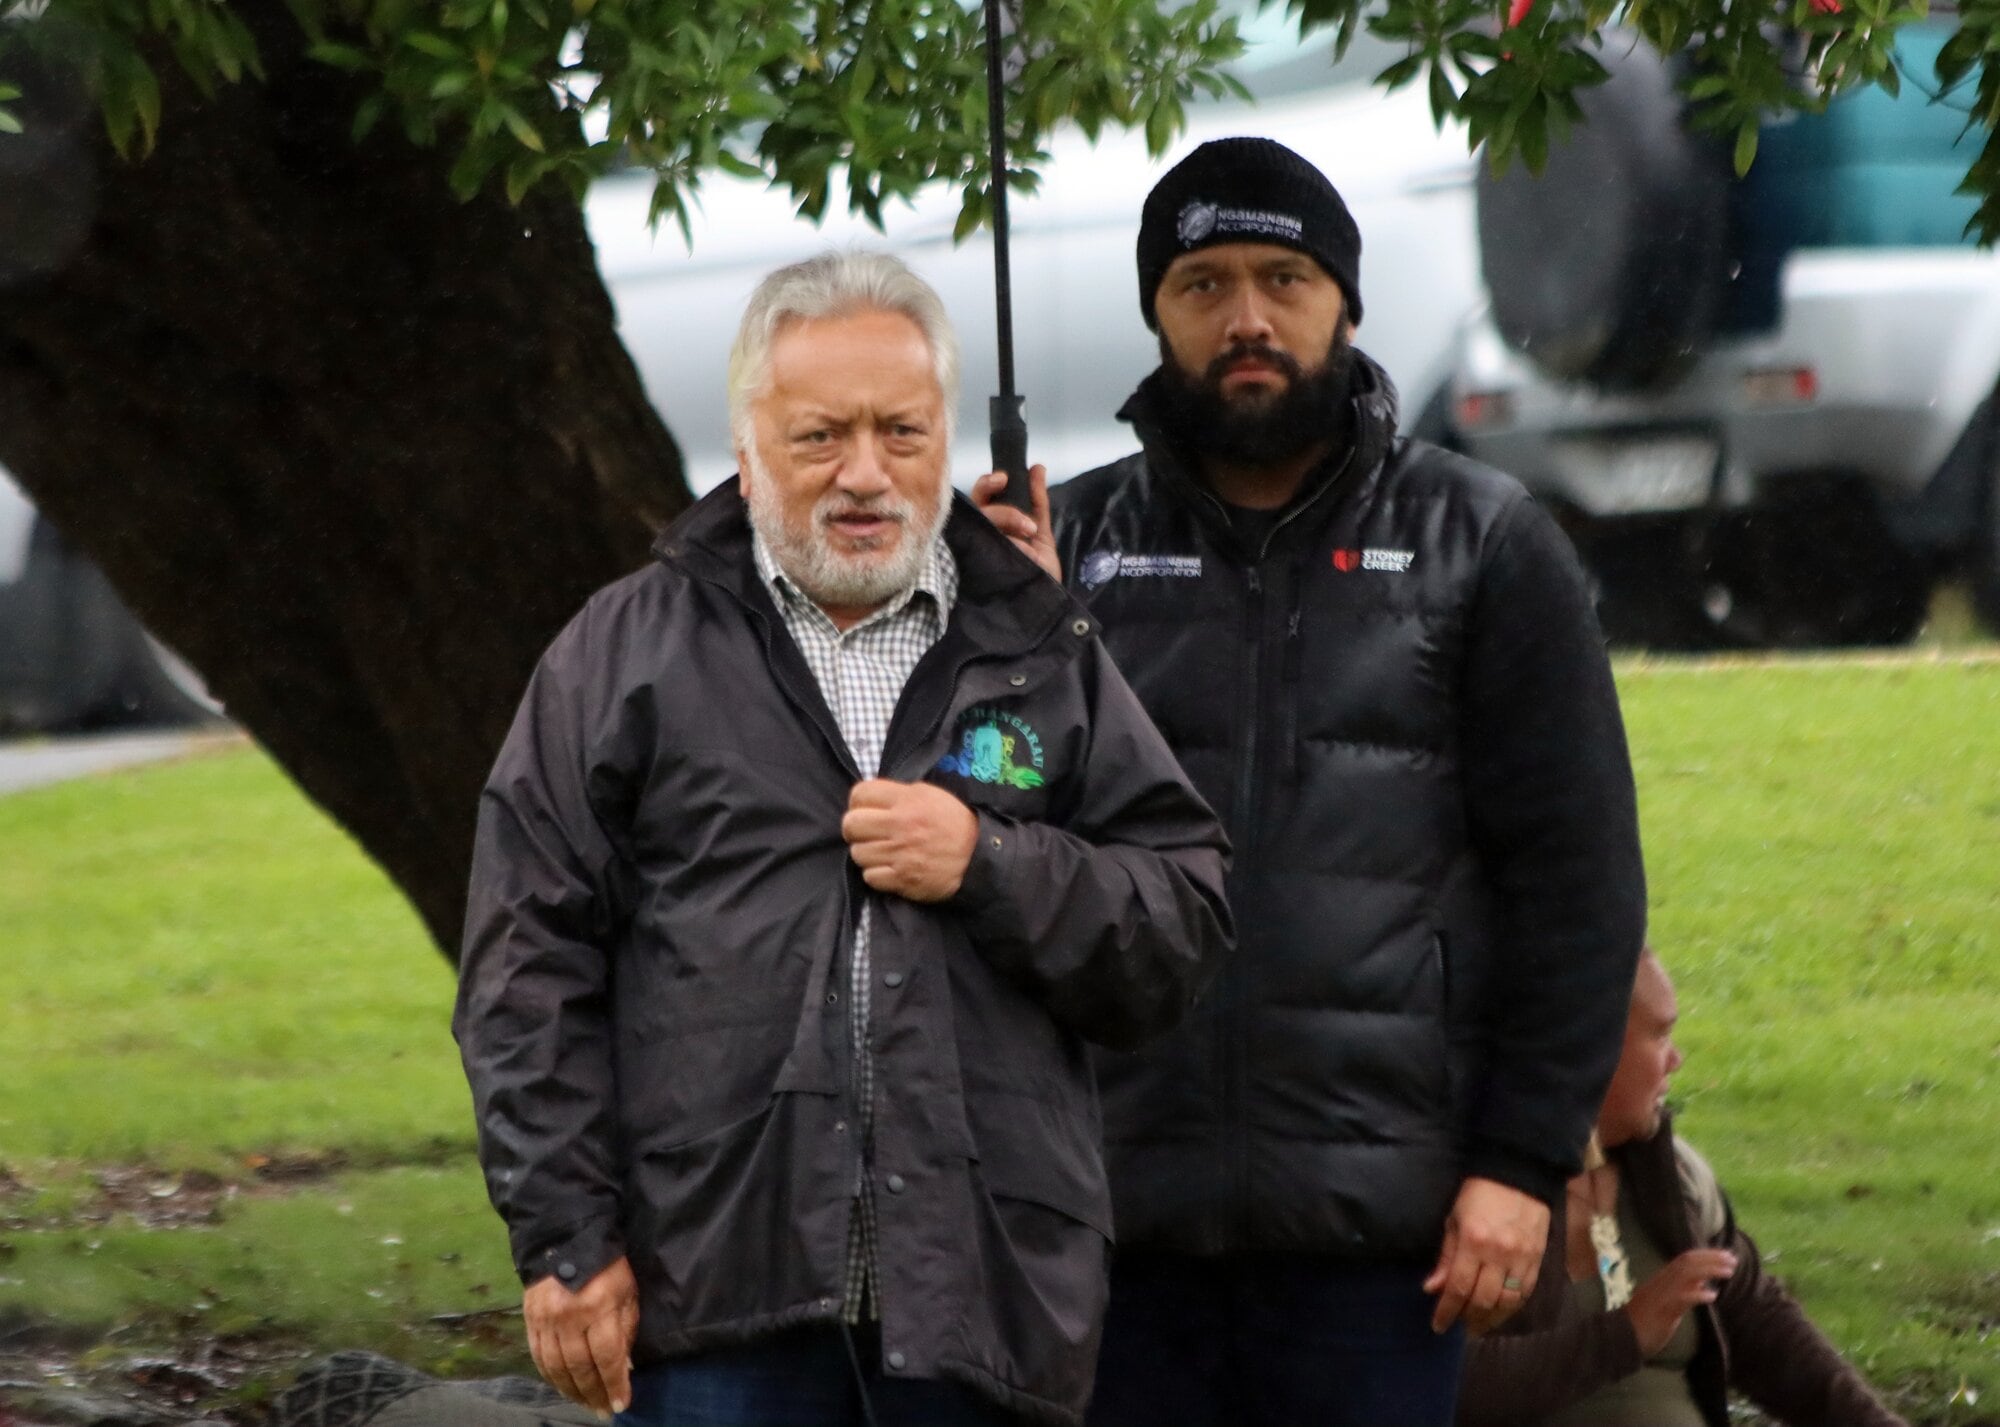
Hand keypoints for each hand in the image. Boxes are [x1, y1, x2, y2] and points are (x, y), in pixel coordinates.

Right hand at [523, 1256, 638, 1417]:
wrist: (566, 1240)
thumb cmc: (607, 1267)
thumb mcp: (626, 1293)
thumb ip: (626, 1329)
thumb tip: (625, 1368)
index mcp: (598, 1307)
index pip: (607, 1356)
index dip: (614, 1384)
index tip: (621, 1405)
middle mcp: (569, 1317)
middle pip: (581, 1367)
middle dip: (594, 1394)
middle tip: (603, 1410)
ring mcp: (546, 1320)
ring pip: (557, 1367)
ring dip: (573, 1391)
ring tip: (586, 1404)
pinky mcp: (530, 1320)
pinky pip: (540, 1357)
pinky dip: (552, 1377)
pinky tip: (564, 1387)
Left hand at [842, 778, 978, 901]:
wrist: (977, 857)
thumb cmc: (953, 823)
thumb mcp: (929, 795)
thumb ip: (898, 794)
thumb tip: (869, 800)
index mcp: (908, 800)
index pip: (860, 794)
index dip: (858, 802)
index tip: (866, 810)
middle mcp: (901, 825)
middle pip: (851, 824)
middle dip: (855, 829)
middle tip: (867, 833)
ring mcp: (900, 854)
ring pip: (857, 853)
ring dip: (866, 854)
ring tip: (881, 852)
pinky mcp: (903, 879)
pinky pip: (869, 876)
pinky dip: (876, 874)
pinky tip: (889, 868)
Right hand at [971, 464, 1060, 582]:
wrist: (1047, 606)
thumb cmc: (1038, 572)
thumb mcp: (1040, 533)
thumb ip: (1037, 501)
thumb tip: (1036, 468)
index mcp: (993, 527)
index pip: (981, 498)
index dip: (988, 483)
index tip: (1005, 476)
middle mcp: (981, 536)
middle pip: (973, 504)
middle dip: (988, 489)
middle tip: (1005, 483)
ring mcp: (978, 551)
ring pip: (979, 519)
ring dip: (1005, 515)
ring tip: (1028, 530)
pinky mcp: (978, 568)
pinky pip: (984, 543)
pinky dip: (1008, 541)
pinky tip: (1021, 546)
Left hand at [1423, 1176, 1551, 1333]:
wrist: (1518, 1173)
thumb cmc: (1478, 1194)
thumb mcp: (1454, 1219)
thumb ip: (1446, 1257)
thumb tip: (1432, 1288)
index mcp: (1473, 1241)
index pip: (1458, 1288)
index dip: (1447, 1311)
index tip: (1438, 1326)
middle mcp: (1499, 1254)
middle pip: (1483, 1300)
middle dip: (1468, 1317)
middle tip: (1458, 1324)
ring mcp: (1522, 1258)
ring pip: (1507, 1302)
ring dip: (1491, 1318)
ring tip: (1478, 1324)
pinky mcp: (1538, 1259)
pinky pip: (1526, 1293)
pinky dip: (1512, 1307)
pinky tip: (1501, 1311)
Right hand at [1624, 1247, 1736, 1355]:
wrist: (1622, 1336)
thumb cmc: (1643, 1321)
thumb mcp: (1664, 1300)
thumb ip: (1681, 1290)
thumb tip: (1702, 1280)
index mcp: (1661, 1279)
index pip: (1684, 1259)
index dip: (1706, 1255)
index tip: (1725, 1254)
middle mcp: (1661, 1282)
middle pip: (1687, 1262)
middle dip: (1711, 1258)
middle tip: (1732, 1259)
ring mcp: (1661, 1295)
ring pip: (1685, 1274)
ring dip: (1708, 1270)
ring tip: (1728, 1272)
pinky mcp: (1663, 1311)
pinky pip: (1681, 1298)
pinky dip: (1697, 1294)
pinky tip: (1711, 1295)